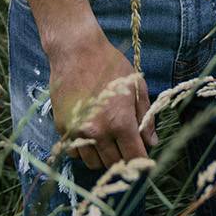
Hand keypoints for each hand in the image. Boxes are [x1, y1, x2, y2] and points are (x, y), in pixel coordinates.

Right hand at [48, 25, 152, 170]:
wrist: (76, 51)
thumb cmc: (110, 65)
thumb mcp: (136, 87)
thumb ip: (145, 117)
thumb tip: (152, 142)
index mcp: (120, 122)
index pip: (134, 156)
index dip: (141, 161)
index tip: (144, 160)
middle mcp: (98, 132)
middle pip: (114, 163)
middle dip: (123, 158)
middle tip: (125, 146)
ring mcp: (78, 131)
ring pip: (93, 163)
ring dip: (103, 157)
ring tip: (108, 141)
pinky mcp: (63, 128)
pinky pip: (75, 151)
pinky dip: (84, 150)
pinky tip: (90, 135)